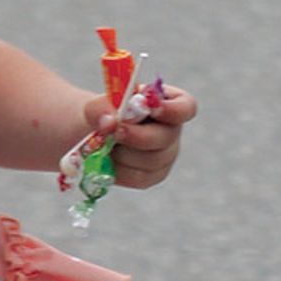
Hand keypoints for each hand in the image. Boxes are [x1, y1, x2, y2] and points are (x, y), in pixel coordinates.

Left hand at [82, 85, 197, 190]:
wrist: (94, 136)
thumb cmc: (105, 113)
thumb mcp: (100, 104)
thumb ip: (102, 108)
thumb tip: (109, 122)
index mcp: (168, 103)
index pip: (186, 107)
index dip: (173, 110)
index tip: (154, 109)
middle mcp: (172, 130)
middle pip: (166, 138)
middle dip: (138, 136)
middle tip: (115, 132)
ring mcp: (165, 156)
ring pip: (151, 160)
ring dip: (123, 153)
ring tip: (105, 144)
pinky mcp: (151, 176)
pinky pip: (138, 177)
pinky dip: (118, 169)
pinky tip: (108, 159)